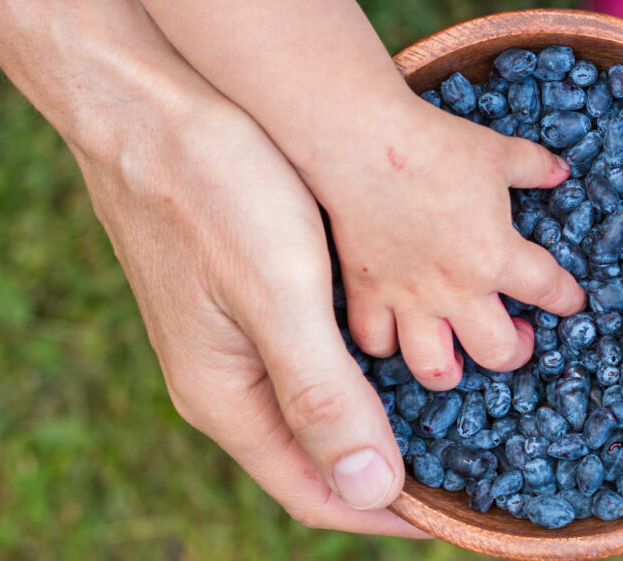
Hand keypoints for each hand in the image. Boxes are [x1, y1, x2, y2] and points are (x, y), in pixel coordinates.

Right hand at [0, 0, 424, 527]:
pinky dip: (363, 371)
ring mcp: (238, 342)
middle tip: (469, 466)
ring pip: (322, 408)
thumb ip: (321, 395)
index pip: (320, 491)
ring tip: (452, 416)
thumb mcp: (277, 295)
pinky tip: (403, 351)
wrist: (152, 106)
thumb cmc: (213, 192)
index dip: (391, 513)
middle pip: (322, 457)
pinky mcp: (250, 302)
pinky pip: (315, 360)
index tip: (459, 515)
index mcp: (229, 398)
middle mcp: (230, 383)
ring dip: (382, 420)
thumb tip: (373, 489)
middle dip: (392, 470)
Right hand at [323, 98, 585, 390]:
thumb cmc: (435, 145)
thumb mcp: (498, 152)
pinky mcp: (367, 291)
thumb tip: (561, 171)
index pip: (549, 291)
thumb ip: (535, 167)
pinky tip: (394, 331)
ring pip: (432, 367)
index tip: (570, 301)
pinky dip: (385, 341)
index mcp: (496, 255)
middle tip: (515, 335)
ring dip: (449, 369)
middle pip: (497, 353)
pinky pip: (374, 340)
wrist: (363, 141)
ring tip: (454, 357)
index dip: (567, 299)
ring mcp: (409, 296)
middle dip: (514, 351)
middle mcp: (456, 288)